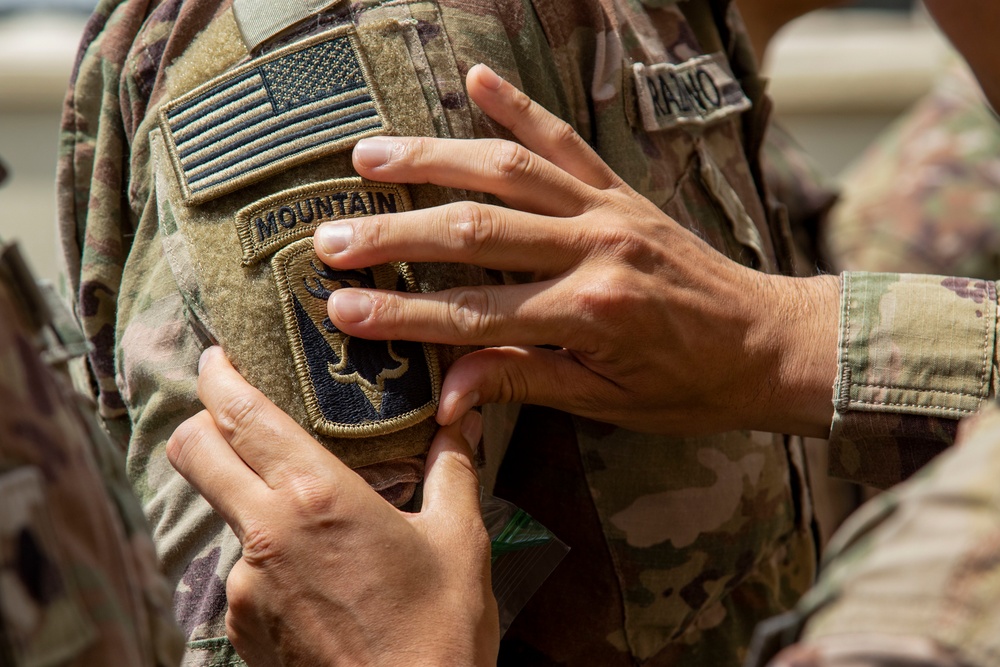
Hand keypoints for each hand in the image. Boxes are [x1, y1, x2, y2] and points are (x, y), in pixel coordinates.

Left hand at [167, 347, 498, 665]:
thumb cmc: (440, 629)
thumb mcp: (459, 538)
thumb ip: (453, 468)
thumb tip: (463, 422)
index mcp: (317, 497)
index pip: (241, 416)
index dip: (219, 377)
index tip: (219, 357)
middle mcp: (266, 534)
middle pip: (195, 453)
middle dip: (202, 420)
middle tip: (232, 409)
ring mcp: (246, 585)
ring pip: (223, 512)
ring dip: (247, 495)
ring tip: (307, 512)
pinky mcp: (242, 626)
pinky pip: (242, 568)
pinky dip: (266, 552)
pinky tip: (314, 569)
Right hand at [314, 65, 838, 436]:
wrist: (771, 342)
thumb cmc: (691, 385)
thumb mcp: (608, 403)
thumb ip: (526, 382)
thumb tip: (447, 396)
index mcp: (590, 312)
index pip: (473, 312)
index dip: (402, 312)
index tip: (341, 309)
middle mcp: (595, 248)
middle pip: (474, 232)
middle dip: (395, 234)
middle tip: (329, 236)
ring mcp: (609, 209)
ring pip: (507, 171)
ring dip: (432, 160)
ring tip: (368, 156)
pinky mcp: (622, 189)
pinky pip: (565, 139)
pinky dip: (519, 105)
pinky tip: (475, 78)